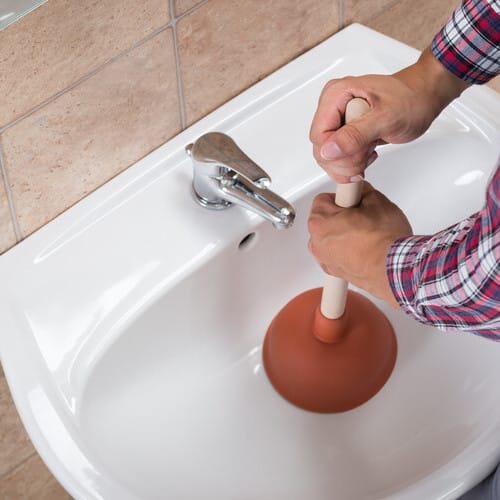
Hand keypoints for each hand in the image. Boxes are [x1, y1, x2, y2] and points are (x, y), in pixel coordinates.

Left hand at [308, 182, 412, 306]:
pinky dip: (346, 252)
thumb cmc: (384, 240)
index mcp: (320, 221)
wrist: (394, 269)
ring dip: (343, 235)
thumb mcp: (377, 201)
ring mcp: (324, 259)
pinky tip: (363, 249)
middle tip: (363, 218)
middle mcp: (316, 242)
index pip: (324, 199)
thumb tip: (362, 193)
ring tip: (366, 235)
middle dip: (342, 217)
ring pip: (330, 239)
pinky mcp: (334, 272)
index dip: (344, 198)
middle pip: (325, 220)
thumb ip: (363, 192)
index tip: (354, 201)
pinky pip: (336, 255)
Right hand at [309, 47, 469, 182]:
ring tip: (371, 149)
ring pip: (328, 157)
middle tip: (368, 152)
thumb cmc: (411, 100)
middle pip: (321, 150)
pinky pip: (337, 157)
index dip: (336, 154)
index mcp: (336, 95)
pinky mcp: (343, 132)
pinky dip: (353, 163)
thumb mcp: (386, 118)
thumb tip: (328, 150)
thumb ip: (355, 135)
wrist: (423, 98)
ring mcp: (337, 119)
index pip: (319, 136)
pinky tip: (368, 152)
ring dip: (351, 163)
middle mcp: (332, 106)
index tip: (359, 155)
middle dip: (345, 160)